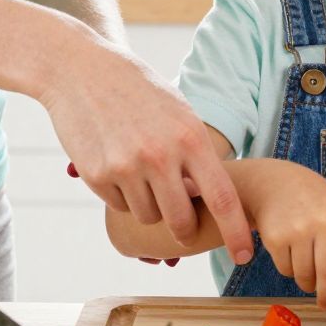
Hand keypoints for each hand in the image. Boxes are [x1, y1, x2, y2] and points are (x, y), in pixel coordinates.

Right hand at [41, 30, 252, 261]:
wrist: (80, 70)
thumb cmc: (138, 91)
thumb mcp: (179, 112)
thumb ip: (195, 154)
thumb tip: (210, 201)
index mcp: (191, 138)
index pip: (222, 198)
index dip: (236, 232)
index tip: (245, 255)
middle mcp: (161, 156)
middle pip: (182, 222)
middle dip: (185, 231)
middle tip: (183, 226)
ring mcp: (127, 167)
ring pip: (148, 217)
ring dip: (149, 206)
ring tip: (140, 171)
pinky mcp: (97, 175)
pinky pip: (119, 206)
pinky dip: (121, 195)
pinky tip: (116, 162)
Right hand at [236, 159, 325, 307]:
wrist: (276, 183)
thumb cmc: (314, 202)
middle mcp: (323, 221)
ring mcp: (298, 229)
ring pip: (306, 276)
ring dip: (308, 283)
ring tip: (308, 273)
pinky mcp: (276, 238)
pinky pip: (287, 270)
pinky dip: (290, 271)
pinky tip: (291, 255)